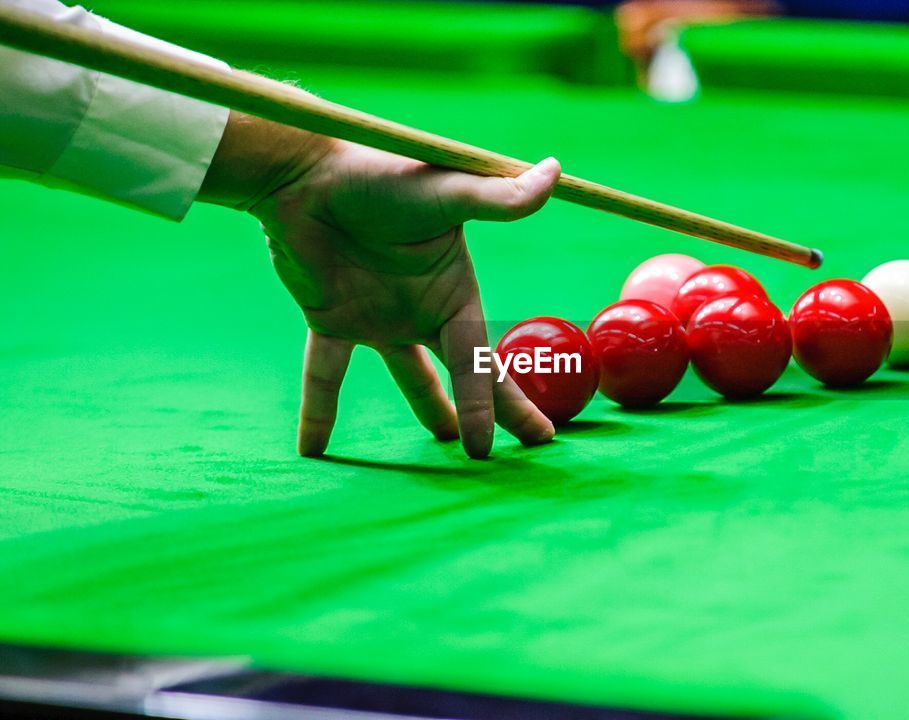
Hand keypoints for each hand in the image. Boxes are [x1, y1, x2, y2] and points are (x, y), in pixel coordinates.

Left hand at [200, 112, 558, 458]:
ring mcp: (378, 317)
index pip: (479, 362)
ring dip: (428, 406)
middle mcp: (422, 308)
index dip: (495, 404)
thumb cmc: (378, 175)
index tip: (516, 442)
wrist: (304, 173)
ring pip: (408, 375)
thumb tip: (555, 171)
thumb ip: (497, 198)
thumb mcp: (444, 190)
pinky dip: (319, 408)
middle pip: (464, 373)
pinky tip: (313, 446)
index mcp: (454, 289)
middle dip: (494, 411)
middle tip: (522, 447)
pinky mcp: (331, 319)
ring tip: (443, 438)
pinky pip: (326, 372)